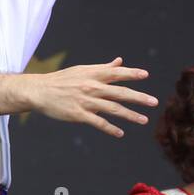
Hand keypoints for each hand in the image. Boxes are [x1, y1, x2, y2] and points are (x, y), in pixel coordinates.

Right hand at [28, 58, 156, 137]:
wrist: (40, 91)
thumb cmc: (62, 80)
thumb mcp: (82, 70)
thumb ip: (103, 68)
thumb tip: (120, 61)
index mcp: (93, 74)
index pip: (116, 73)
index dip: (131, 73)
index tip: (145, 75)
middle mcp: (92, 87)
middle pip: (119, 92)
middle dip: (138, 97)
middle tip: (154, 102)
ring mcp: (86, 101)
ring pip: (113, 109)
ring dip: (130, 115)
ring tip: (143, 120)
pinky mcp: (79, 114)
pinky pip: (98, 122)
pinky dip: (110, 128)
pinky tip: (120, 133)